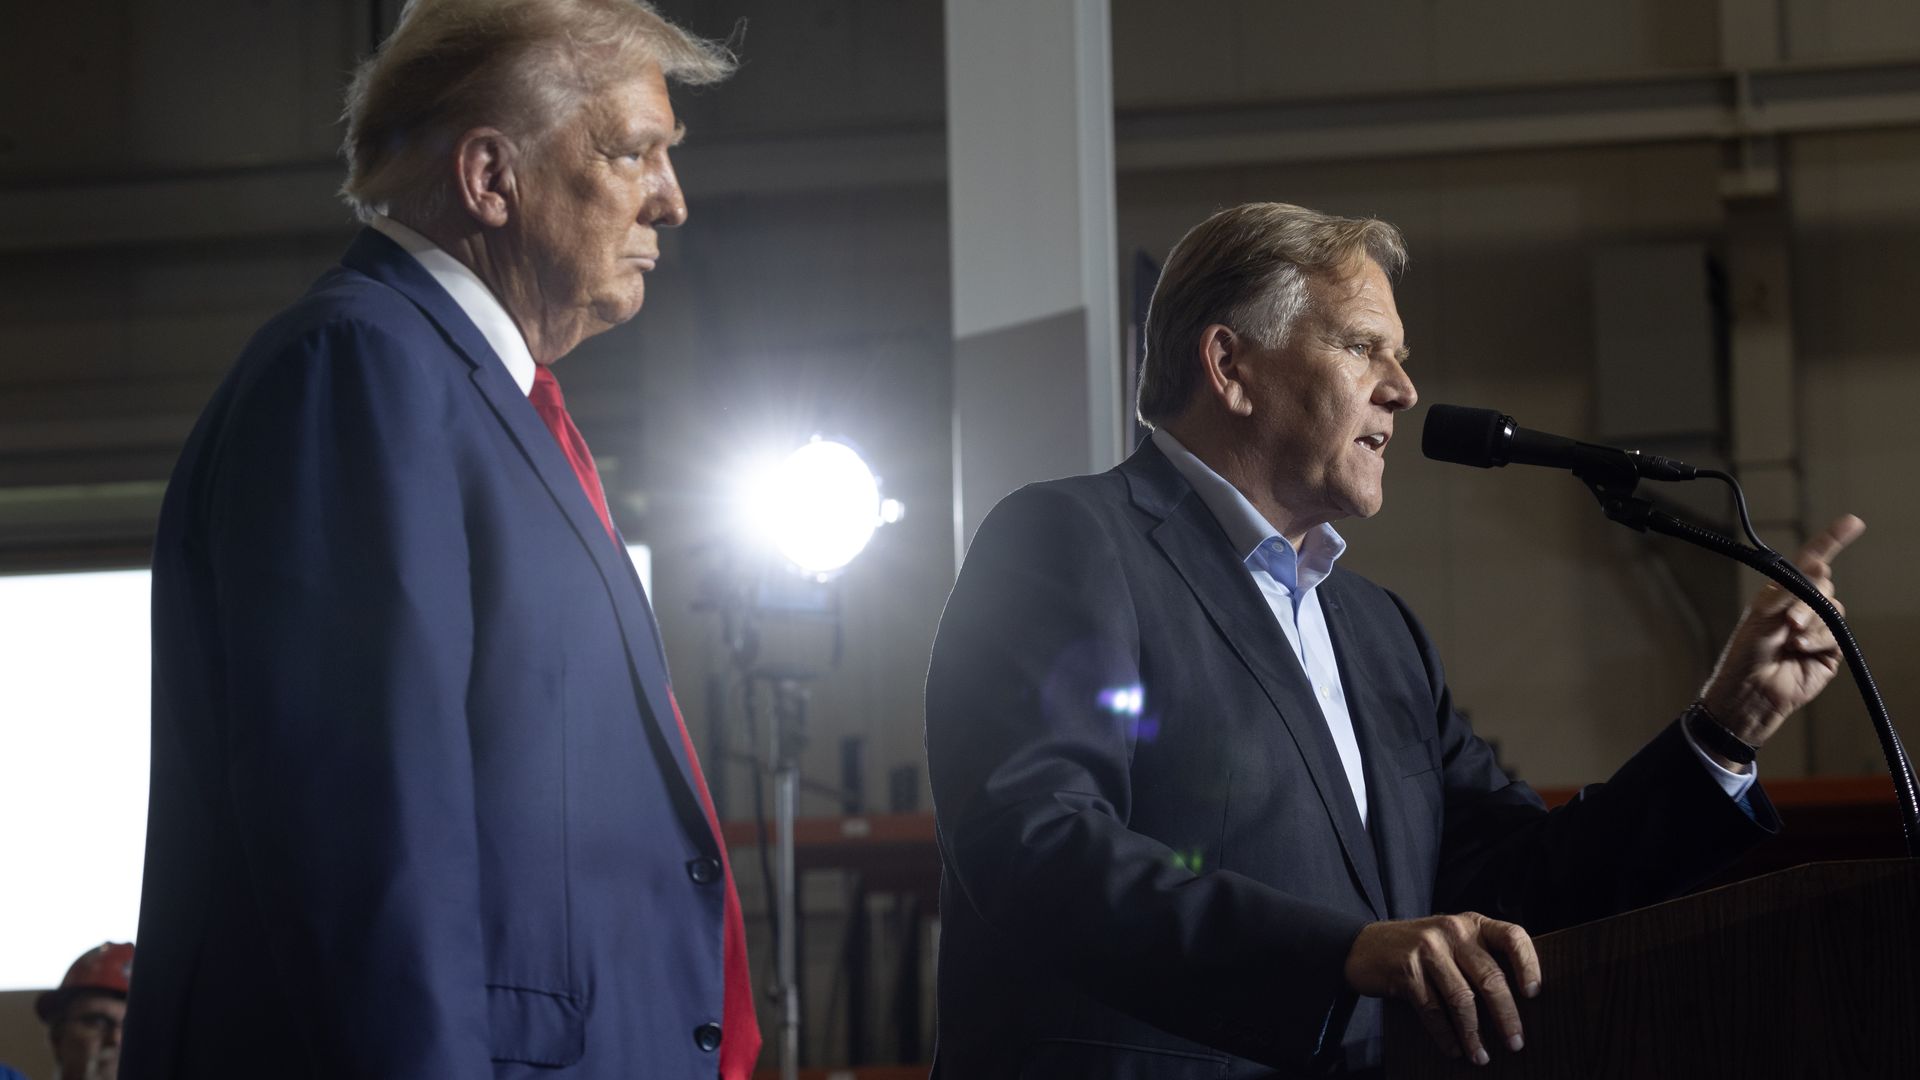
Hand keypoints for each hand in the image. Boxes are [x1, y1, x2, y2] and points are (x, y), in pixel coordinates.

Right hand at [1343, 912, 1538, 1065]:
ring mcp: (1427, 949)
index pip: (1512, 937)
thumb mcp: (1452, 941)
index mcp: (1472, 923)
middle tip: (1516, 1043)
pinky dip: (1445, 1035)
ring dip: (1473, 1034)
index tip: (1534, 994)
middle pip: (1490, 977)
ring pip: (1462, 998)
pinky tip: (1454, 1050)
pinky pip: (1433, 1010)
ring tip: (1481, 1056)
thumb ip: (1479, 957)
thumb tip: (1518, 1003)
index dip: (1528, 965)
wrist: (1365, 946)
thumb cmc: (1419, 949)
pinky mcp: (1406, 970)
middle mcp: (1452, 931)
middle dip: (1506, 1015)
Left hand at [1699, 515, 1865, 758]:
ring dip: (1812, 622)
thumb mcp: (1763, 616)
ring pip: (1832, 610)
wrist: (1750, 692)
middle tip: (1788, 621)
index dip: (1831, 541)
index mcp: (1782, 594)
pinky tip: (1800, 651)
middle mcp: (1801, 607)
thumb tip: (1818, 566)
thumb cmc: (1746, 654)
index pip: (1809, 562)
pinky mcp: (1829, 650)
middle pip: (1823, 585)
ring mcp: (1817, 629)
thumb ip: (1790, 591)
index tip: (1853, 522)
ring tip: (1790, 638)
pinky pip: (1835, 634)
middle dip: (1809, 599)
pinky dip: (1818, 640)